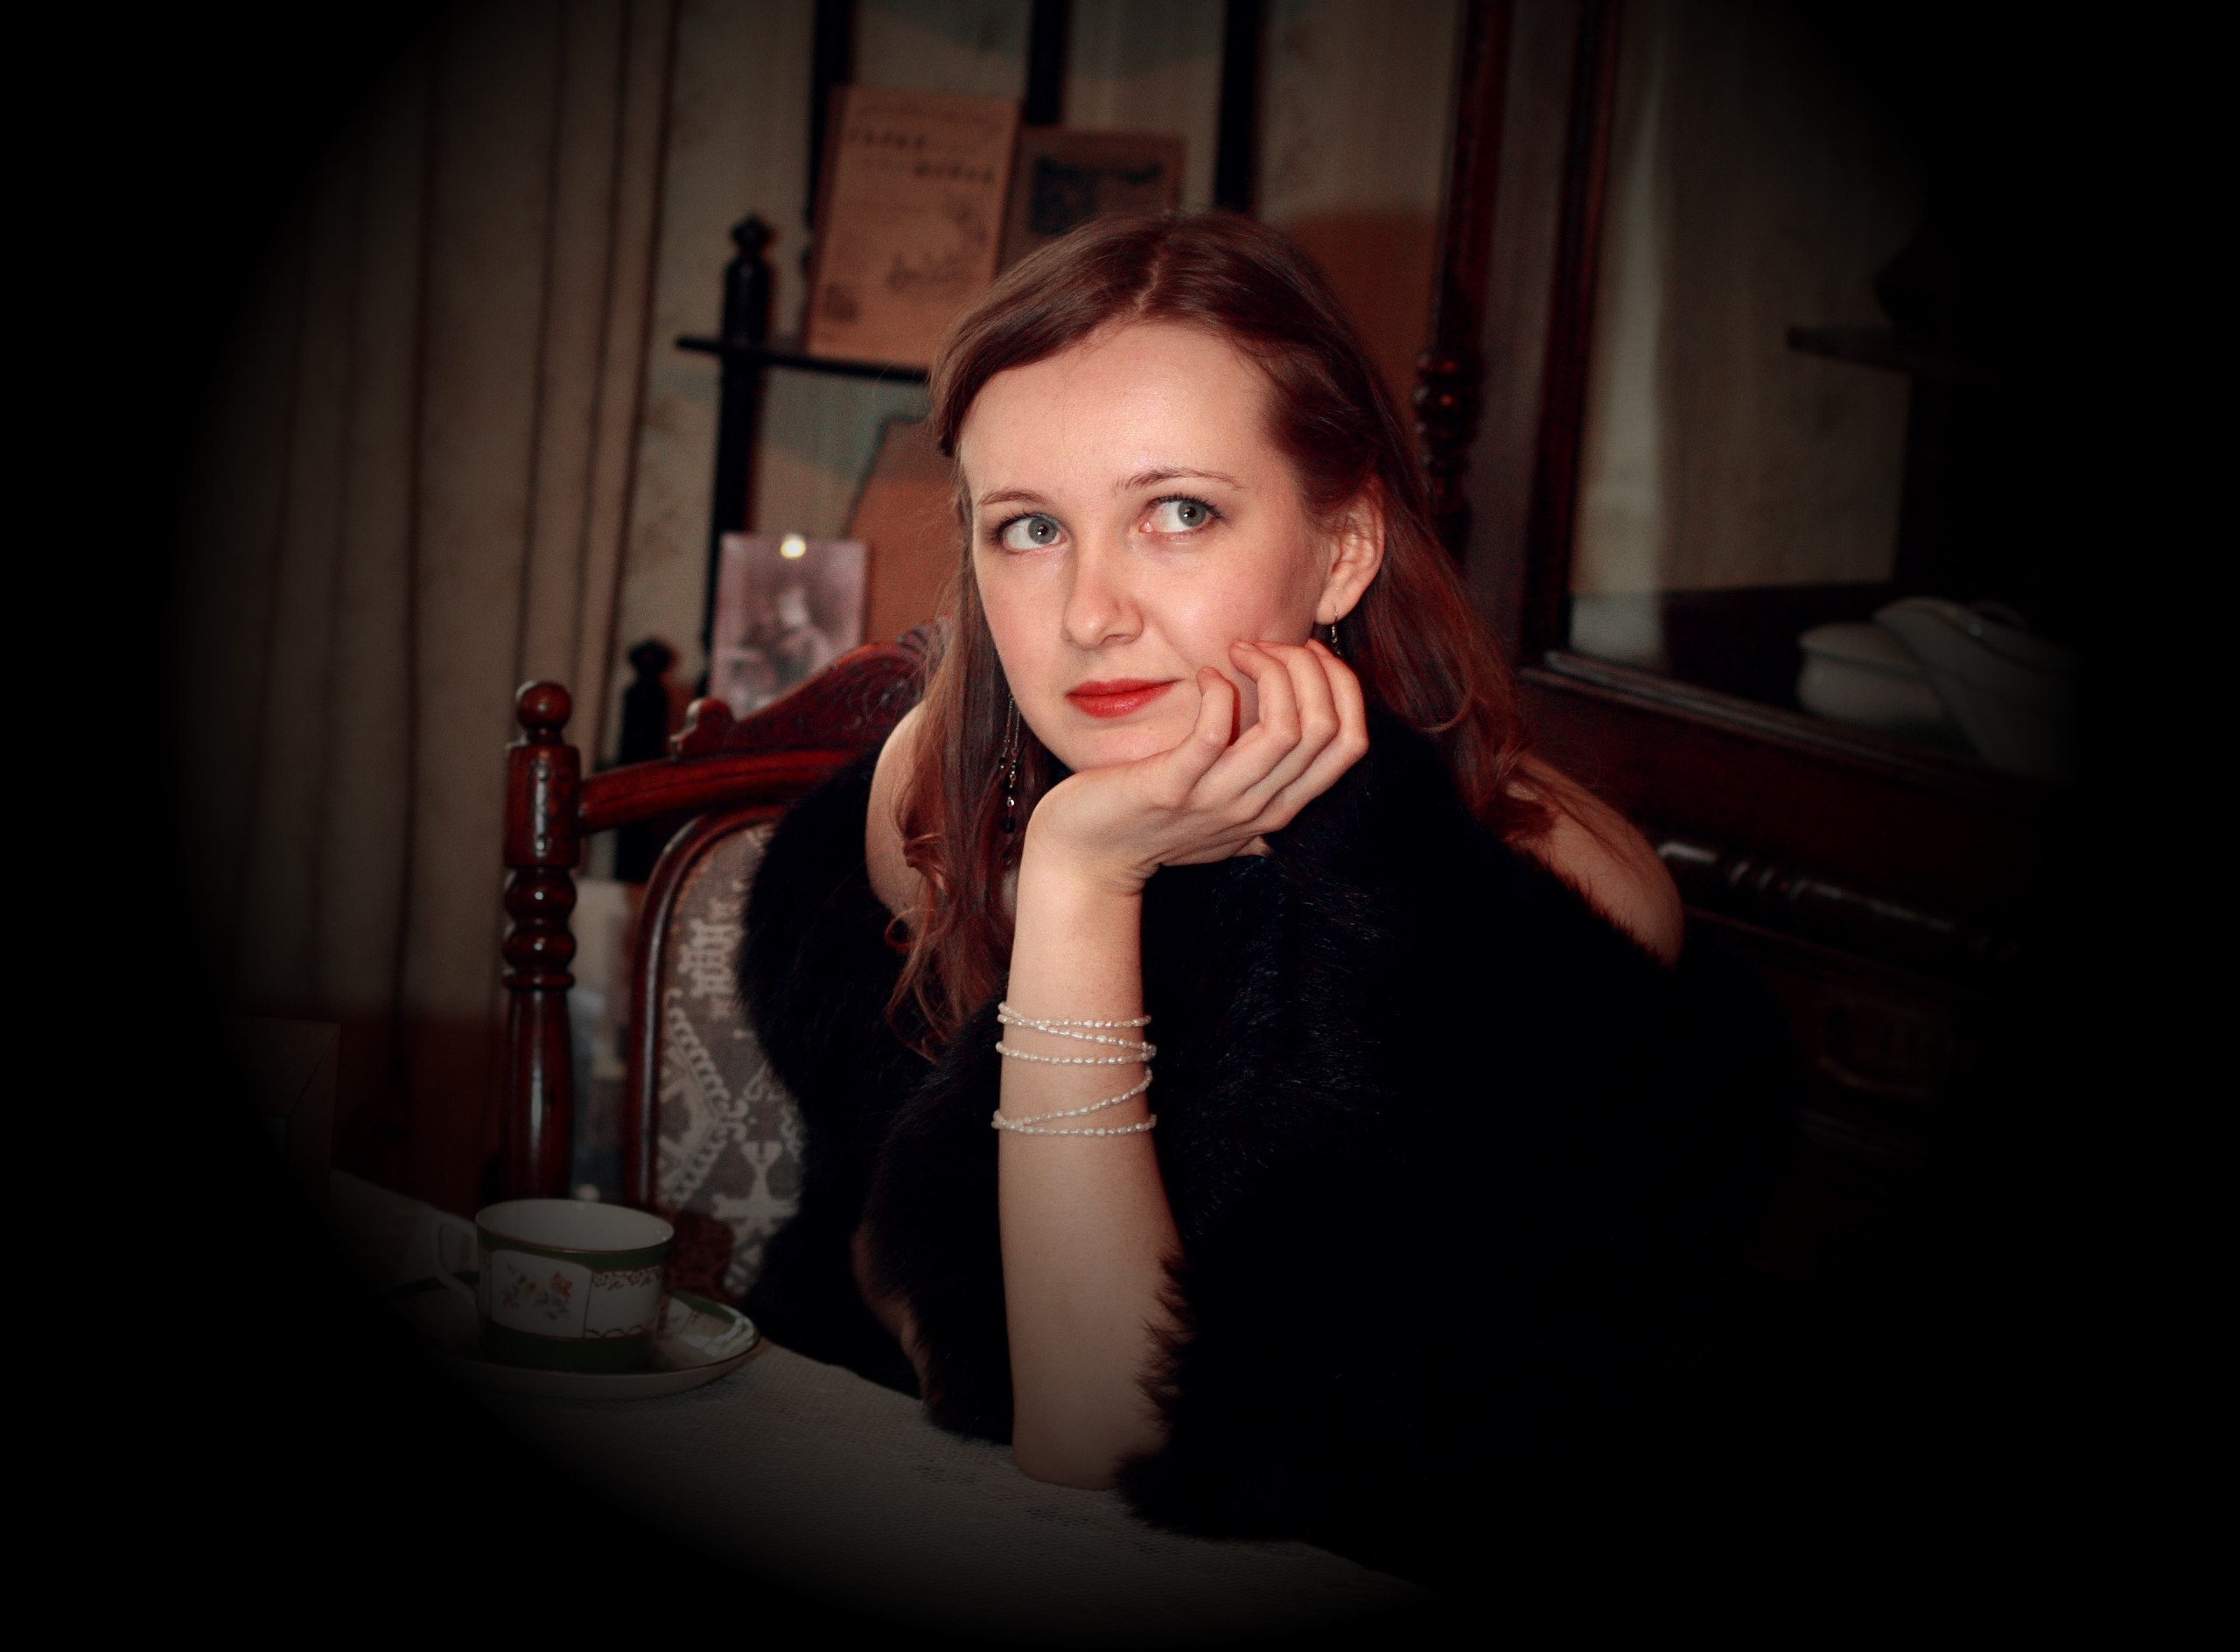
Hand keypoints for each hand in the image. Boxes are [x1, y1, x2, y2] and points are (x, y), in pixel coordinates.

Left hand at [1024, 640, 1368, 894]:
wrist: (1089, 856)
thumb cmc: (1154, 825)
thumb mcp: (1224, 818)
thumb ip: (1264, 800)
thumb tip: (1301, 777)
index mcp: (1280, 807)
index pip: (1351, 742)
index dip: (1342, 686)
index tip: (1306, 656)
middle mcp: (1259, 807)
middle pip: (1324, 728)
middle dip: (1308, 667)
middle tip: (1265, 645)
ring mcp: (1217, 800)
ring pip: (1286, 729)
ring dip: (1270, 673)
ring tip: (1239, 651)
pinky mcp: (1172, 788)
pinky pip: (1214, 732)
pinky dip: (1217, 691)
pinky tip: (1204, 676)